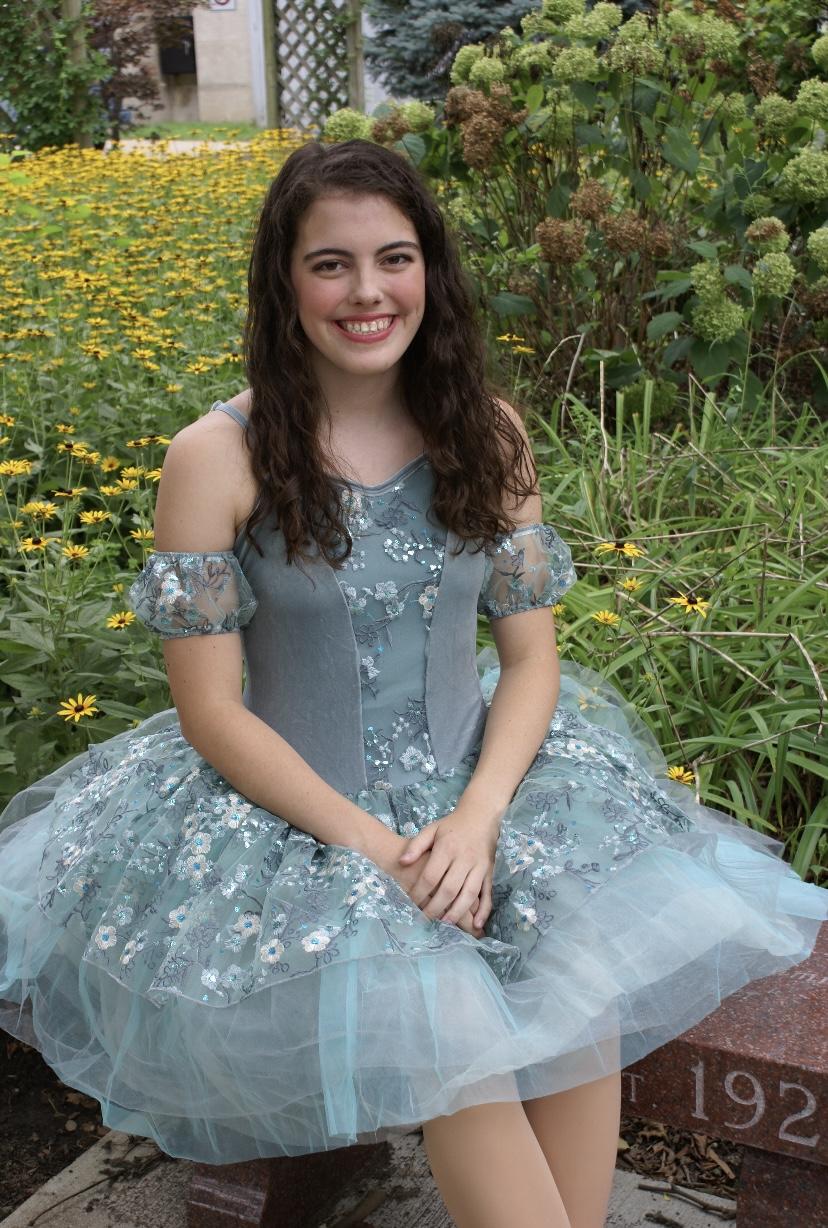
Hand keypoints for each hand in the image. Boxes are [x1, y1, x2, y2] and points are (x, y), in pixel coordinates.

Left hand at [398, 805, 500, 931]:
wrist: (481, 816)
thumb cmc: (452, 825)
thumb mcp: (432, 830)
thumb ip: (416, 845)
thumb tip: (402, 862)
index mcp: (447, 848)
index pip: (431, 876)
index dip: (420, 892)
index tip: (411, 903)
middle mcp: (464, 858)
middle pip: (449, 889)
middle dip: (436, 907)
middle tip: (425, 919)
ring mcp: (479, 866)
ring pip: (469, 894)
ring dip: (457, 911)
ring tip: (445, 923)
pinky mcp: (489, 872)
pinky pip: (488, 893)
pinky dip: (484, 910)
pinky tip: (477, 924)